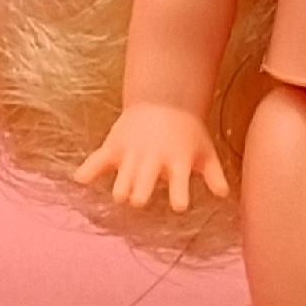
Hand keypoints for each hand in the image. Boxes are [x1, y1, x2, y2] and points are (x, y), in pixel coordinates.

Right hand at [74, 104, 229, 213]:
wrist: (164, 100)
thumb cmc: (188, 132)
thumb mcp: (205, 152)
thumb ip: (214, 175)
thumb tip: (225, 195)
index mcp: (178, 162)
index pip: (179, 184)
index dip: (179, 196)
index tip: (178, 205)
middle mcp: (153, 159)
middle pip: (143, 182)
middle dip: (141, 194)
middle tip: (140, 199)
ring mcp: (132, 153)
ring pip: (122, 177)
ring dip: (121, 188)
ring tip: (122, 195)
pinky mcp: (115, 148)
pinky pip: (97, 160)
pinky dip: (88, 170)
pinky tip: (81, 180)